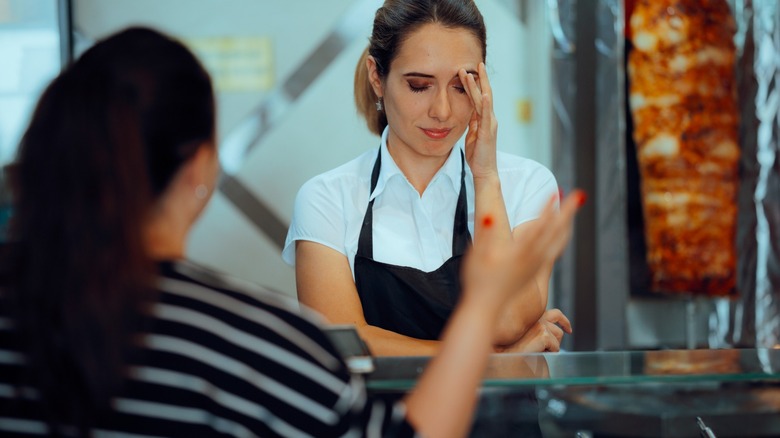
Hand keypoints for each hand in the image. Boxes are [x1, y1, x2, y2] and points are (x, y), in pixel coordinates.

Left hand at [458, 62, 496, 178]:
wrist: (484, 170)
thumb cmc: (478, 154)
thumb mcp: (473, 134)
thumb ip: (473, 122)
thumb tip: (470, 111)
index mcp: (484, 119)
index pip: (479, 97)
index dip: (474, 84)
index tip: (468, 71)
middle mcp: (489, 118)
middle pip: (484, 94)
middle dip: (479, 79)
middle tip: (475, 63)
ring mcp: (490, 124)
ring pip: (484, 101)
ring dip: (479, 86)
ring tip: (474, 72)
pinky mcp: (487, 132)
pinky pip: (486, 115)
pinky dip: (485, 103)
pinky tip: (484, 93)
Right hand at [459, 190, 583, 324]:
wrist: (485, 308)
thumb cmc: (478, 281)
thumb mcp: (476, 256)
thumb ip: (484, 234)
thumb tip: (487, 216)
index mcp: (518, 253)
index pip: (538, 227)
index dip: (547, 209)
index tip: (556, 192)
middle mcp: (532, 259)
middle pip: (556, 232)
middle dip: (567, 212)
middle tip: (579, 195)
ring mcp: (535, 266)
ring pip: (559, 242)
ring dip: (567, 223)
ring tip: (573, 208)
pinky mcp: (535, 272)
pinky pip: (555, 250)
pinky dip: (562, 236)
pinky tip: (562, 231)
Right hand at [495, 309, 571, 352]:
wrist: (500, 357)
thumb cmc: (507, 348)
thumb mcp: (521, 334)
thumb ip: (533, 329)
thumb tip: (553, 331)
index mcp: (530, 314)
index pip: (554, 313)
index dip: (563, 321)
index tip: (568, 329)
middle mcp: (535, 316)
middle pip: (558, 325)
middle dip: (557, 337)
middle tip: (552, 347)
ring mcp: (539, 324)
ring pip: (558, 335)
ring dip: (552, 346)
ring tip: (539, 352)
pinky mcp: (543, 335)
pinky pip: (555, 346)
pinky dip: (550, 353)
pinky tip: (537, 354)